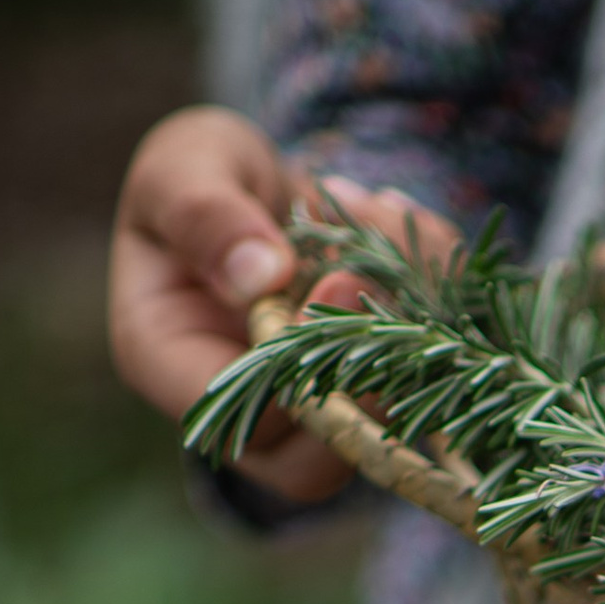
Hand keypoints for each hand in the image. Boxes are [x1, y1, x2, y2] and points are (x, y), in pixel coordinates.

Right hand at [109, 105, 462, 503]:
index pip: (241, 414)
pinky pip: (429, 377)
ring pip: (390, 416)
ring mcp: (315, 414)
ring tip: (387, 217)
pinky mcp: (374, 396)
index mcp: (167, 362)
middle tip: (382, 261)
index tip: (342, 278)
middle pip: (327, 438)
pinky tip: (405, 223)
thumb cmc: (203, 177)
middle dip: (374, 348)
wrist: (264, 188)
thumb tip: (260, 276)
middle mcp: (246, 411)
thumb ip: (204, 212)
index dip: (301, 363)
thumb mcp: (185, 165)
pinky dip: (436, 296)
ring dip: (412, 314)